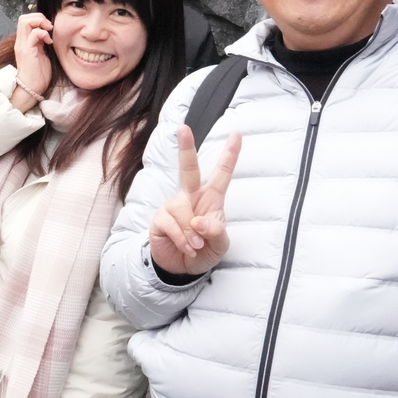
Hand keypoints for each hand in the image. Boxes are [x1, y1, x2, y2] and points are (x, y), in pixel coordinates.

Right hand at [10, 13, 53, 110]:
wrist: (31, 89)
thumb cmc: (37, 74)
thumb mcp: (40, 53)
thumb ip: (41, 42)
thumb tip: (47, 34)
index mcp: (23, 42)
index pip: (25, 21)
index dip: (38, 19)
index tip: (48, 28)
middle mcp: (21, 42)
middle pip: (24, 18)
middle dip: (38, 17)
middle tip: (48, 26)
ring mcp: (22, 46)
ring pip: (25, 22)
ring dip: (40, 22)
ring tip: (48, 31)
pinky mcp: (27, 51)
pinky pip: (34, 34)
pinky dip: (43, 34)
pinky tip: (49, 42)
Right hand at [147, 126, 241, 275]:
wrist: (182, 269)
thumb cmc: (205, 250)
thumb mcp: (220, 245)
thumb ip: (216, 231)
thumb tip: (198, 221)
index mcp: (211, 198)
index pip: (222, 174)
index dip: (230, 155)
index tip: (237, 134)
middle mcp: (190, 197)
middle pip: (188, 168)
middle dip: (185, 147)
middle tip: (182, 128)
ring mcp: (173, 206)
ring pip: (182, 209)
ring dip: (192, 233)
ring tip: (196, 246)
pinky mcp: (160, 220)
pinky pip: (171, 225)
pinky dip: (182, 240)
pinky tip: (186, 248)